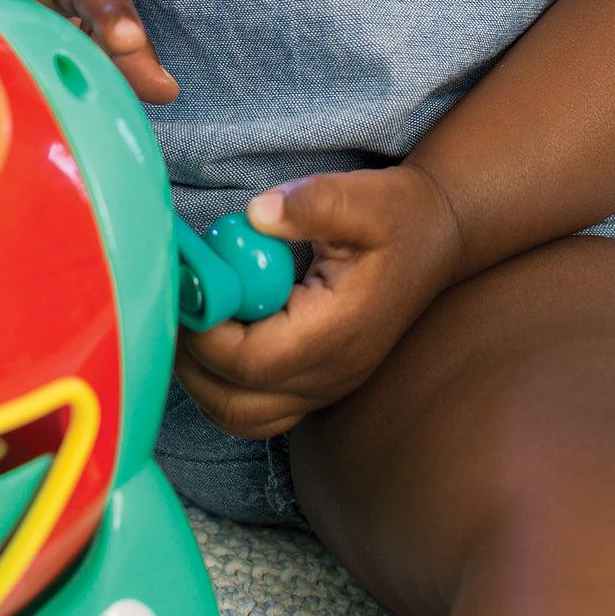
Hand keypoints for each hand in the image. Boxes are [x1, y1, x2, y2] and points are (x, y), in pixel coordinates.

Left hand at [175, 164, 463, 438]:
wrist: (437, 236)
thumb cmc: (397, 217)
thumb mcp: (358, 198)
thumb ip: (308, 205)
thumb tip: (254, 216)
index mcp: (334, 334)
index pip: (248, 362)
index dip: (204, 332)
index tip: (187, 287)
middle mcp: (330, 374)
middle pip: (235, 404)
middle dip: (191, 362)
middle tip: (177, 308)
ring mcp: (325, 385)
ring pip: (241, 417)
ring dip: (203, 381)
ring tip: (192, 324)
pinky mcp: (318, 382)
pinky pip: (257, 409)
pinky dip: (224, 386)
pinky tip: (218, 337)